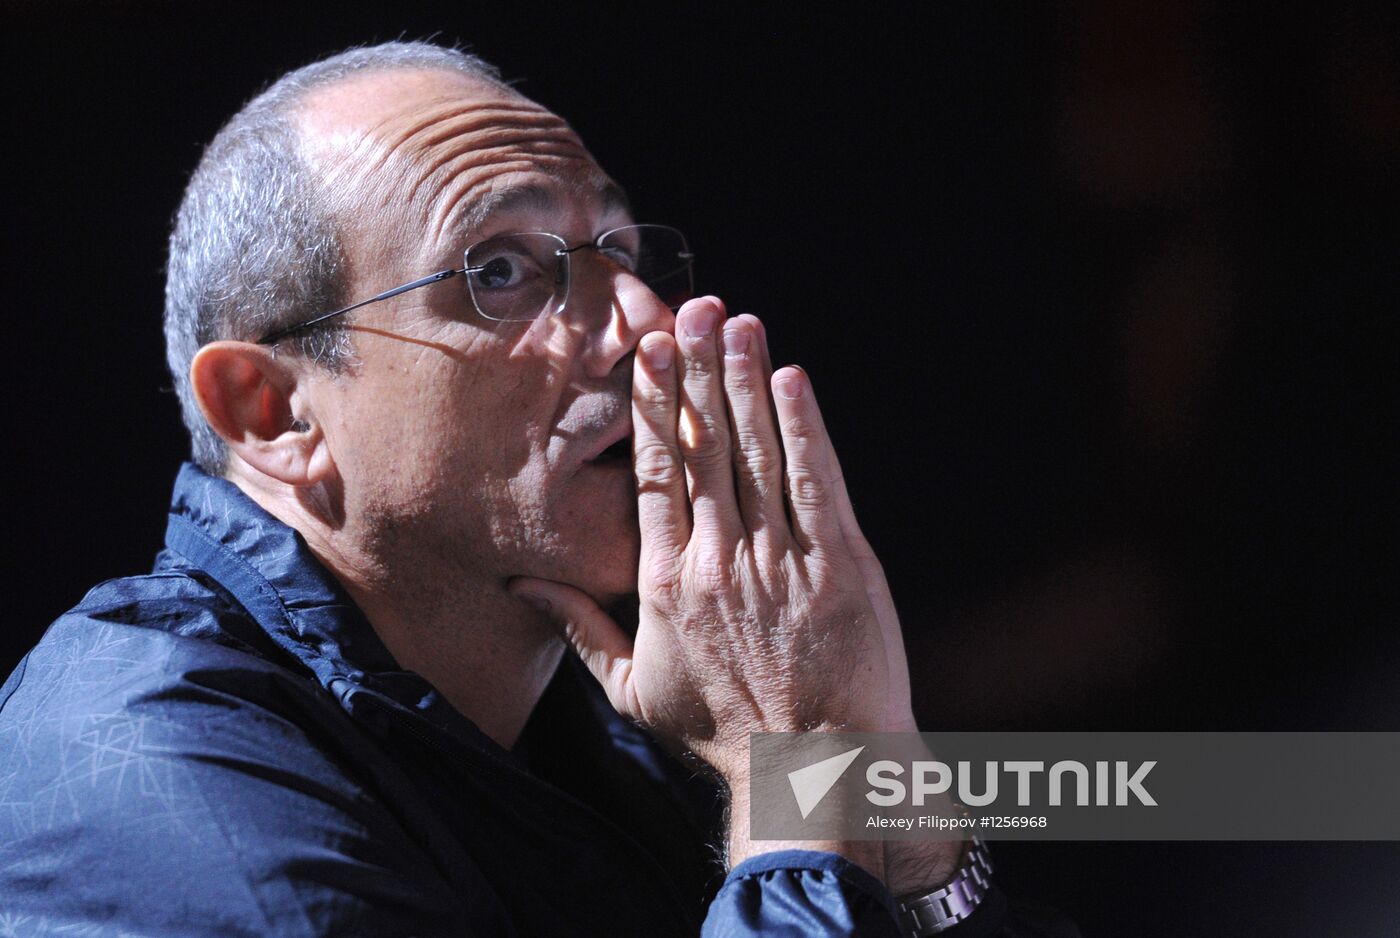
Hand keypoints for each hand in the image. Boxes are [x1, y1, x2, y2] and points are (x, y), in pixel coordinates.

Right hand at [512, 295, 912, 772]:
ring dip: (746, 381)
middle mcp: (718, 561)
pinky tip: (791, 379)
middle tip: (689, 308)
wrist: (816, 768)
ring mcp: (781, 560)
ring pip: (757, 452)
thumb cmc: (725, 733)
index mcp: (665, 583)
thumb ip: (579, 627)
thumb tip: (522, 585)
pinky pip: (815, 482)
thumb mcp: (634, 690)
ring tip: (737, 322)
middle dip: (696, 372)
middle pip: (703, 448)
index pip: (654, 474)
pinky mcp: (840, 566)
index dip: (653, 408)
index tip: (647, 354)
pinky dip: (803, 427)